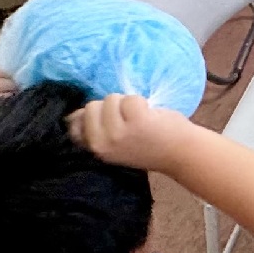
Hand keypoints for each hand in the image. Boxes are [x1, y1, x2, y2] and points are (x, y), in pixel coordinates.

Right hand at [68, 94, 197, 173]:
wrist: (181, 154)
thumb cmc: (148, 145)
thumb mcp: (113, 144)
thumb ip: (94, 129)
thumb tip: (72, 114)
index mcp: (94, 149)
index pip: (75, 122)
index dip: (94, 115)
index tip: (112, 122)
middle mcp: (101, 143)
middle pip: (93, 105)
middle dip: (113, 107)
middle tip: (131, 122)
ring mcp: (117, 132)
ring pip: (112, 98)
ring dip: (129, 104)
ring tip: (142, 120)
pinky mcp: (136, 121)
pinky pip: (132, 98)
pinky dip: (144, 103)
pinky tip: (151, 118)